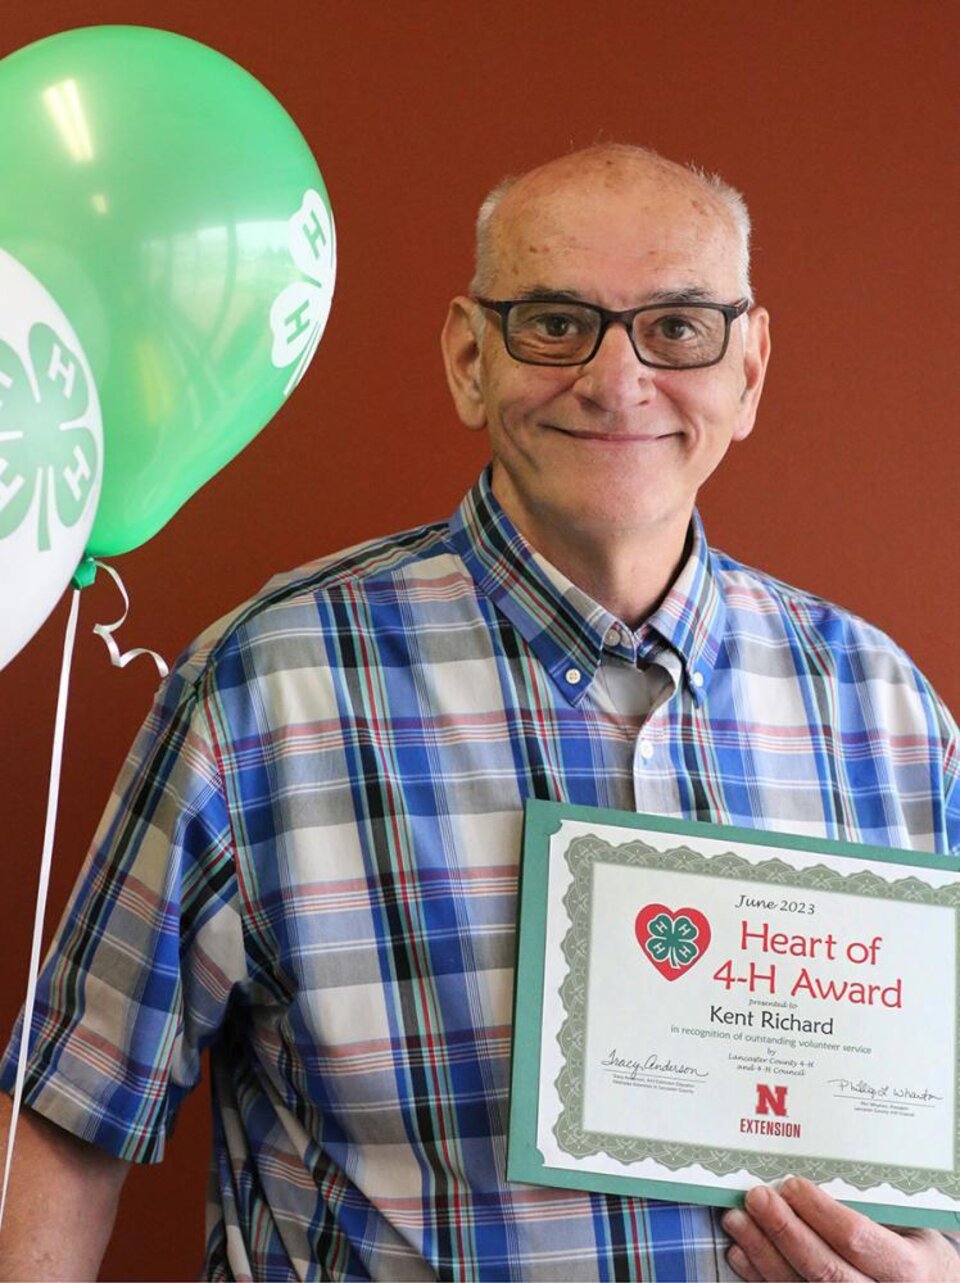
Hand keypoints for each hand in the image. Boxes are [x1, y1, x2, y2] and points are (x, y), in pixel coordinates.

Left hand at [721, 1177, 959, 1280]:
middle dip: (784, 1229)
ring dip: (762, 1251)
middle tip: (756, 1197)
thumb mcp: (911, 1224)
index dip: (820, 1212)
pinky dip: (759, 1275)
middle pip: (824, 1270)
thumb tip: (816, 1169)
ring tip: (736, 1218)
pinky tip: (740, 1251)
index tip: (792, 1184)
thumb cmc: (915, 1246)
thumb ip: (874, 1204)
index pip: (857, 1240)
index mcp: (906, 1268)